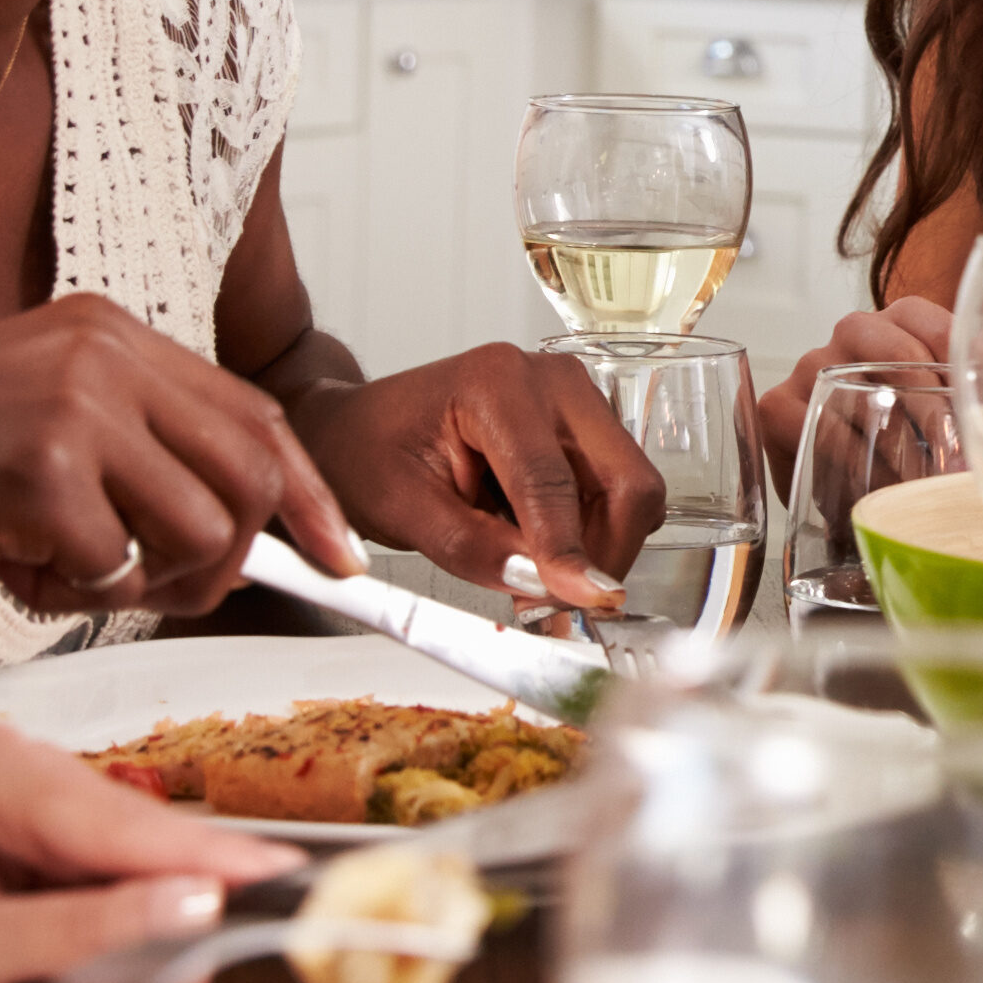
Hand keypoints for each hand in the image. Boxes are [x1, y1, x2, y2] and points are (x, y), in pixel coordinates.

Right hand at [0, 298, 359, 689]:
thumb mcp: (41, 423)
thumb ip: (143, 446)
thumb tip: (262, 517)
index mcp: (107, 328)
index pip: (257, 414)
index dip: (308, 497)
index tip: (340, 559)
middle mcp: (98, 348)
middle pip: (252, 472)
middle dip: (233, 557)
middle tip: (165, 590)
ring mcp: (69, 403)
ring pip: (202, 529)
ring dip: (148, 585)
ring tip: (65, 574)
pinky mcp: (37, 470)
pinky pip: (119, 568)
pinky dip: (76, 597)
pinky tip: (11, 572)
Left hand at [0, 723, 301, 982]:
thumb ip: (83, 931)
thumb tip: (197, 904)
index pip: (125, 822)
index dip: (205, 866)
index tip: (286, 887)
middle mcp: (35, 792)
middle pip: (154, 852)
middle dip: (166, 924)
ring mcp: (56, 844)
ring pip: (160, 893)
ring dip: (143, 958)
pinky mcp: (73, 894)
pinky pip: (144, 925)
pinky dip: (131, 973)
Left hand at [284, 346, 667, 608]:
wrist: (353, 429)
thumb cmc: (363, 453)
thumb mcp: (398, 507)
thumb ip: (469, 546)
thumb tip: (538, 582)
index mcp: (497, 383)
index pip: (551, 481)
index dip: (569, 550)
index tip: (581, 602)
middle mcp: (551, 379)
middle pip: (624, 479)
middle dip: (603, 552)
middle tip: (562, 603)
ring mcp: (576, 399)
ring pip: (629, 491)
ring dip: (597, 546)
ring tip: (534, 572)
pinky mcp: (586, 426)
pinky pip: (616, 492)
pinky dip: (592, 532)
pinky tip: (541, 542)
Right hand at [756, 297, 952, 492]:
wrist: (838, 482)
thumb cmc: (897, 437)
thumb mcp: (937, 409)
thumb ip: (974, 392)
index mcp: (895, 321)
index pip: (929, 320)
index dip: (964, 354)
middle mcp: (852, 333)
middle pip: (900, 356)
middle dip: (937, 412)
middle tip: (961, 457)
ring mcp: (812, 367)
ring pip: (864, 400)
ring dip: (903, 449)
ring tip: (930, 483)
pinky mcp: (779, 407)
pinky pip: (824, 433)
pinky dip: (860, 465)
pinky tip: (885, 489)